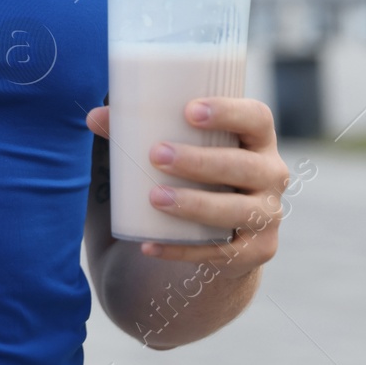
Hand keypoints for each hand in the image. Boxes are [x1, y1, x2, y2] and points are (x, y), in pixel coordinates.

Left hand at [86, 97, 288, 279]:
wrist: (222, 226)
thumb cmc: (196, 166)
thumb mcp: (179, 143)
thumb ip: (138, 127)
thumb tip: (93, 116)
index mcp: (257, 138)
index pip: (256, 117)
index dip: (229, 111)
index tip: (189, 110)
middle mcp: (272, 174)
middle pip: (245, 166)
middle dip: (201, 161)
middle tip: (157, 155)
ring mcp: (267, 215)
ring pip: (237, 211)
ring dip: (195, 204)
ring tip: (155, 197)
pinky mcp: (255, 251)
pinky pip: (220, 254)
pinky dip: (182, 251)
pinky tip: (149, 245)